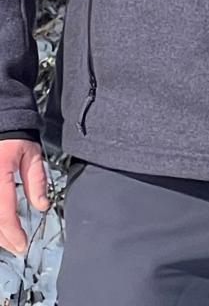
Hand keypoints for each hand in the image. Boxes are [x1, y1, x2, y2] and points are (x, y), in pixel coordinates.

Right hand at [1, 138, 48, 256]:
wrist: (0, 124)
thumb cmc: (14, 139)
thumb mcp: (32, 156)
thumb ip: (37, 182)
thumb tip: (42, 206)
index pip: (4, 212)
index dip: (12, 233)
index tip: (21, 245)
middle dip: (3, 238)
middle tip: (16, 246)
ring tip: (7, 239)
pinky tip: (0, 227)